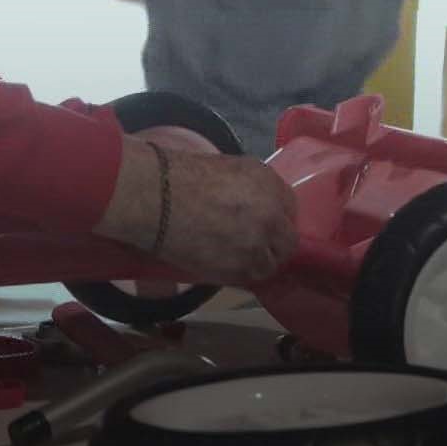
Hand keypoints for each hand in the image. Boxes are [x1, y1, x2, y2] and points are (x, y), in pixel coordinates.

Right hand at [95, 135, 297, 283]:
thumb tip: (254, 205)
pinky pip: (249, 277)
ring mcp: (259, 243)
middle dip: (273, 244)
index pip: (290, 208)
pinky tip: (223, 265)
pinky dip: (239, 274)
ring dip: (257, 262)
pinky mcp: (240, 268)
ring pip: (271, 264)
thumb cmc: (180, 175)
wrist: (156, 197)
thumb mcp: (226, 168)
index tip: (264, 224)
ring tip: (233, 258)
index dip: (276, 218)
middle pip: (287, 240)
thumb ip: (250, 187)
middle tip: (252, 245)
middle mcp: (272, 213)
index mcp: (269, 182)